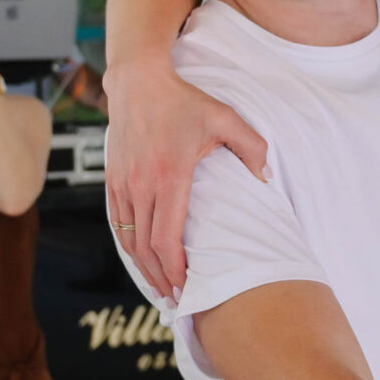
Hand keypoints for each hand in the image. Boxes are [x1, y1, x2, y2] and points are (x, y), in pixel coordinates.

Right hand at [102, 61, 269, 300]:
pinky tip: (143, 259)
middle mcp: (141, 184)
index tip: (186, 286)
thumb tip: (265, 177)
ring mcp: (123, 183)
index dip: (175, 269)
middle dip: (161, 278)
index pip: (166, 237)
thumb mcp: (224, 117)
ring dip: (144, 268)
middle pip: (146, 248)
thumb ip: (251, 146)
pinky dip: (130, 247)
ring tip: (161, 287)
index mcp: (169, 175)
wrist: (137, 81)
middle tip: (176, 298)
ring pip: (129, 240)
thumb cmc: (183, 100)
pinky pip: (118, 223)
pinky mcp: (113, 180)